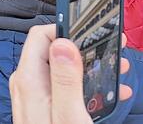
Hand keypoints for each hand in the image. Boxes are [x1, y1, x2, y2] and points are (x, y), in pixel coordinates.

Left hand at [9, 24, 131, 123]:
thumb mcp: (66, 114)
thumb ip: (64, 78)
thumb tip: (62, 42)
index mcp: (28, 78)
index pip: (40, 35)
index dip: (66, 29)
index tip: (91, 32)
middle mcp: (26, 82)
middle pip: (53, 49)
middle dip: (83, 47)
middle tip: (112, 50)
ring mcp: (33, 93)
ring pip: (61, 68)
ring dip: (89, 66)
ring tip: (116, 71)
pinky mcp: (41, 104)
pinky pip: (62, 85)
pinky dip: (84, 85)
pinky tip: (107, 93)